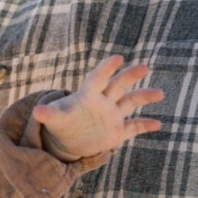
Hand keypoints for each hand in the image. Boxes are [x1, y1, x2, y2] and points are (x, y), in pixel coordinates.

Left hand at [33, 58, 162, 161]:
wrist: (70, 139)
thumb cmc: (61, 123)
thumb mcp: (54, 119)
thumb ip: (49, 114)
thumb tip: (37, 111)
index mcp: (88, 95)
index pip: (98, 78)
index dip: (107, 68)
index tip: (118, 58)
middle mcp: (104, 102)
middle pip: (118, 85)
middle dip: (130, 76)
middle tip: (143, 67)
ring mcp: (113, 115)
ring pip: (131, 103)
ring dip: (144, 97)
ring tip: (159, 93)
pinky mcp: (119, 130)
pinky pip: (134, 127)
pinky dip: (145, 125)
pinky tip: (158, 124)